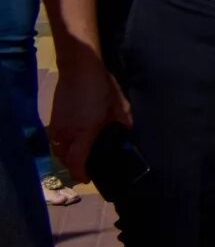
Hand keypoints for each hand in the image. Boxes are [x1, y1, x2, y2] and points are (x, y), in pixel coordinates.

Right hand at [45, 56, 130, 182]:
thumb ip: (123, 122)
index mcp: (84, 132)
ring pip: (57, 149)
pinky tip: (73, 140)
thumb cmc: (101, 86)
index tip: (86, 179)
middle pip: (64, 158)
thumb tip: (128, 131)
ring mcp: (58, 124)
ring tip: (80, 154)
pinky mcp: (53, 117)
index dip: (80, 173)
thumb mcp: (119, 105)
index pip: (77, 161)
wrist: (79, 66)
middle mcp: (67, 132)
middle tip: (86, 166)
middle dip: (73, 166)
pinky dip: (62, 144)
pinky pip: (55, 138)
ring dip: (66, 155)